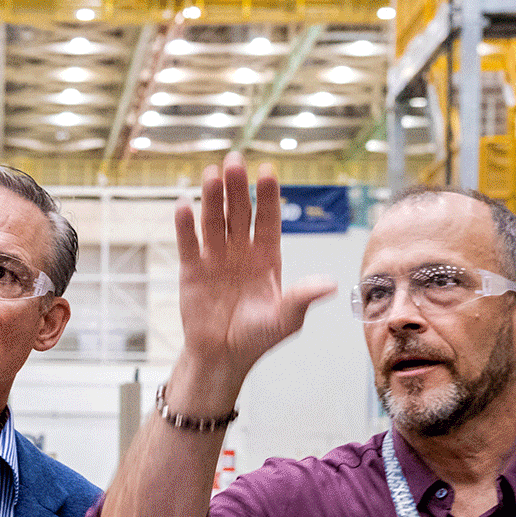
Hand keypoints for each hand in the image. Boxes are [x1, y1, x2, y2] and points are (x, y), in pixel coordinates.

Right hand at [173, 151, 335, 386]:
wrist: (223, 356)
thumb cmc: (259, 337)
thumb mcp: (287, 318)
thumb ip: (303, 297)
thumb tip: (331, 285)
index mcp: (267, 257)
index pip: (268, 219)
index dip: (267, 196)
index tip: (268, 171)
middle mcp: (241, 251)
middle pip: (239, 213)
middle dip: (237, 187)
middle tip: (235, 160)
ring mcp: (215, 258)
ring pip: (213, 221)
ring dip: (212, 198)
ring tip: (212, 173)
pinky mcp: (191, 269)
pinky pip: (188, 242)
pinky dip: (185, 224)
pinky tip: (184, 203)